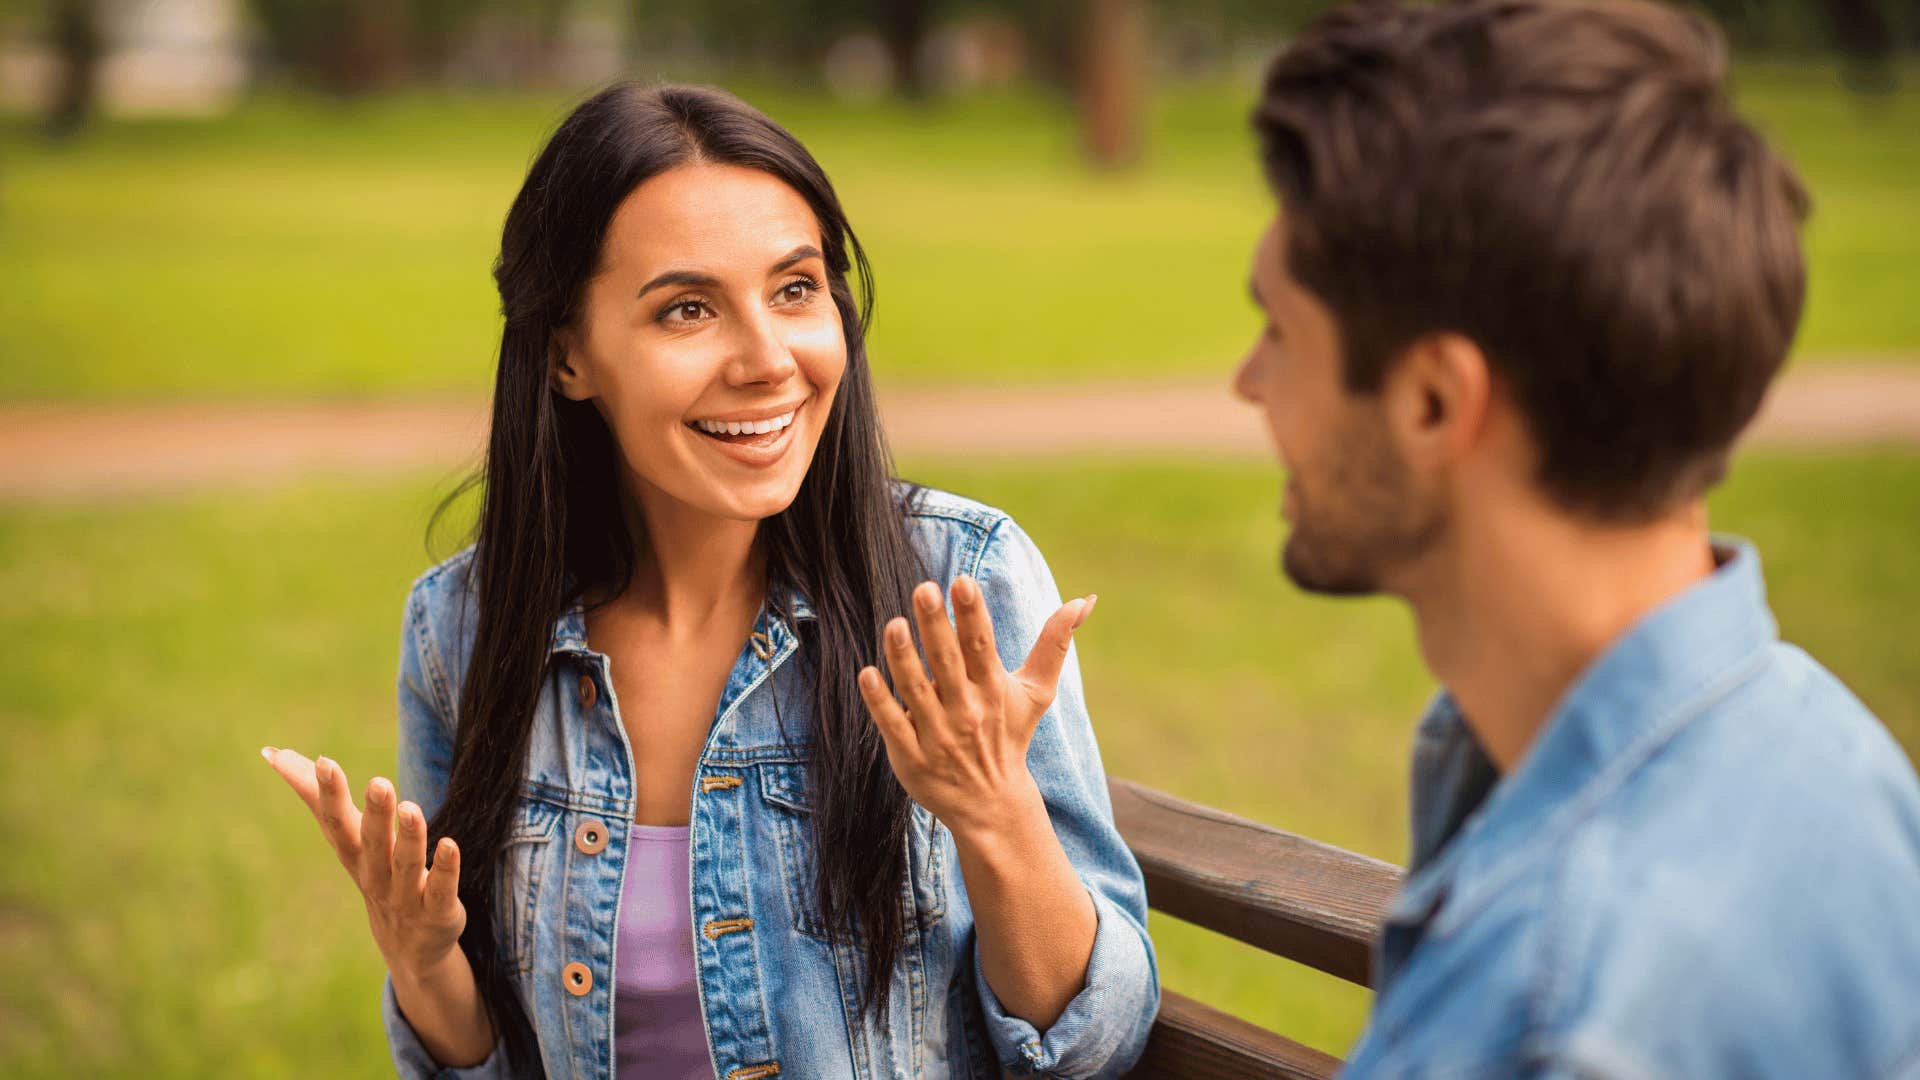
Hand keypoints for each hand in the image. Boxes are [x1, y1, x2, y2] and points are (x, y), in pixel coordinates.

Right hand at [261, 747, 466, 979]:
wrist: (409, 947)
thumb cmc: (375, 874)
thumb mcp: (346, 837)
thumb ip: (315, 796)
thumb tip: (272, 752)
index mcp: (353, 854)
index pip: (336, 823)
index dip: (329, 794)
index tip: (324, 762)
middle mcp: (374, 875)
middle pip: (371, 843)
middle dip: (374, 814)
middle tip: (379, 782)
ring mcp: (405, 897)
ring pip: (405, 866)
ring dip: (408, 838)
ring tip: (410, 808)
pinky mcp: (436, 912)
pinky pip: (440, 890)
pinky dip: (444, 869)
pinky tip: (450, 845)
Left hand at [857, 576, 1094, 838]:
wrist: (992, 804)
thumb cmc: (1010, 736)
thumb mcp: (1037, 692)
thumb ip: (1055, 643)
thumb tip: (1084, 599)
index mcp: (992, 690)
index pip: (982, 646)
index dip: (972, 614)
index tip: (962, 582)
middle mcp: (966, 710)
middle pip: (948, 662)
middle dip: (936, 626)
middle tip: (923, 588)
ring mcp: (937, 735)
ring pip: (916, 690)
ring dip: (903, 657)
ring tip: (894, 624)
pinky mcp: (911, 756)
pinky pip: (892, 724)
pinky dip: (879, 701)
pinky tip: (866, 673)